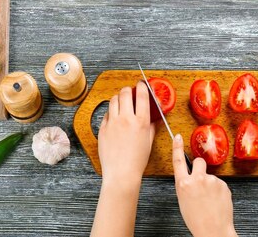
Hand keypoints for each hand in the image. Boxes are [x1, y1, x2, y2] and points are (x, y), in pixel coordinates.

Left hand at [91, 82, 155, 236]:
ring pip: (113, 100)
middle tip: (130, 91)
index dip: (142, 86)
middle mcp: (126, 119)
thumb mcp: (149, 142)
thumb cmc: (137, 160)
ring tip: (121, 101)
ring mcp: (113, 123)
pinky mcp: (103, 128)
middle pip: (125, 93)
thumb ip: (152, 127)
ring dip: (118, 98)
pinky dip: (111, 111)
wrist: (121, 173)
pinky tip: (114, 116)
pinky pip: (106, 114)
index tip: (142, 84)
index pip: (141, 95)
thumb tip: (155, 118)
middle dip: (128, 89)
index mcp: (141, 121)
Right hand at [173, 134, 236, 236]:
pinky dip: (218, 190)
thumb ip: (186, 185)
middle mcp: (197, 179)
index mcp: (183, 184)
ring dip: (210, 184)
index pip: (178, 161)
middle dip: (199, 167)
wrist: (213, 231)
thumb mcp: (183, 200)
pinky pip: (219, 183)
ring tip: (209, 200)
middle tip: (201, 180)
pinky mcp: (223, 184)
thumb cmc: (196, 220)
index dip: (177, 147)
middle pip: (198, 161)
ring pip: (210, 176)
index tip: (178, 137)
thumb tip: (190, 177)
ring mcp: (212, 181)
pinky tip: (216, 201)